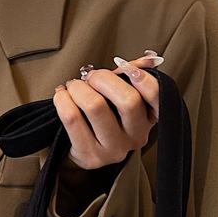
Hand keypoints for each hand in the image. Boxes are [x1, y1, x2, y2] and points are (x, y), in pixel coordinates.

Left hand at [52, 53, 161, 170]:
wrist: (82, 150)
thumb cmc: (102, 120)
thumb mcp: (119, 99)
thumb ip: (130, 77)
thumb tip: (145, 60)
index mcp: (147, 120)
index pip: (156, 97)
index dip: (143, 78)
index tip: (125, 68)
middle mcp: (135, 137)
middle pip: (128, 100)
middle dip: (103, 79)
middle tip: (91, 77)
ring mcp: (114, 150)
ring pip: (96, 106)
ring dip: (79, 88)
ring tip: (73, 87)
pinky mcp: (90, 156)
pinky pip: (72, 118)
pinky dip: (63, 100)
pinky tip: (62, 97)